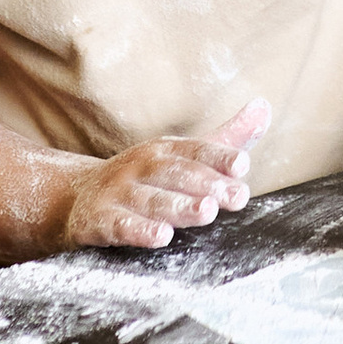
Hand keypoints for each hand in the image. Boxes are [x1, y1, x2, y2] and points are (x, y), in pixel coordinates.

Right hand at [60, 98, 270, 249]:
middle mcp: (142, 166)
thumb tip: (265, 107)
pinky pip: (120, 225)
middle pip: (176, 175)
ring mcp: (119, 192)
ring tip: (207, 212)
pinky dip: (139, 230)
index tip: (243, 165)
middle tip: (236, 196)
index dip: (218, 157)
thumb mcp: (182, 156)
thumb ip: (225, 139)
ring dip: (179, 206)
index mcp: (164, 150)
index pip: (195, 151)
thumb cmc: (143, 178)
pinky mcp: (99, 219)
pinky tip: (161, 236)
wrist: (77, 197)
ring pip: (151, 200)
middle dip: (207, 184)